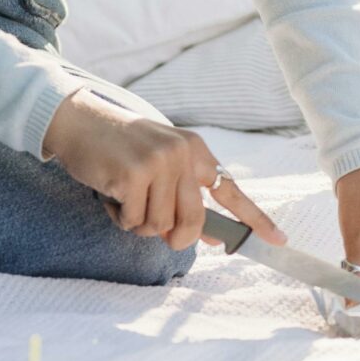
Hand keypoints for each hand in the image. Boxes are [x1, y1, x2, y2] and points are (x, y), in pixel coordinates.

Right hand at [42, 88, 284, 251]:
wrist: (79, 120)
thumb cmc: (120, 147)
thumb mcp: (161, 162)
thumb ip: (185, 194)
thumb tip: (211, 238)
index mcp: (195, 150)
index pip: (230, 190)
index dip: (255, 219)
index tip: (279, 240)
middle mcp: (182, 155)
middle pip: (193, 222)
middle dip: (175, 236)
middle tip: (155, 229)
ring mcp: (159, 164)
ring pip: (159, 226)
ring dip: (138, 223)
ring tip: (125, 196)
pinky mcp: (133, 175)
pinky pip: (133, 221)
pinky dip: (119, 216)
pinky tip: (111, 193)